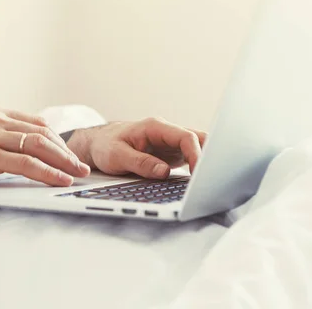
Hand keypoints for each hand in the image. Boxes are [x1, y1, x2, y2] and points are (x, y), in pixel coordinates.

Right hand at [0, 106, 90, 186]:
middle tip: (81, 167)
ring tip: (77, 175)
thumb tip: (21, 150)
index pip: (37, 124)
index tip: (69, 154)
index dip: (57, 140)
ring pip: (39, 145)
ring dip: (63, 162)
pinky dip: (47, 172)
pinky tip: (59, 181)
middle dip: (65, 152)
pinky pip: (26, 163)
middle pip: (43, 133)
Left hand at [66, 117, 205, 178]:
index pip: (186, 136)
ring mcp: (171, 143)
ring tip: (210, 182)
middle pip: (198, 139)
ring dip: (205, 162)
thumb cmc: (105, 146)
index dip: (197, 154)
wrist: (99, 143)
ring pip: (198, 148)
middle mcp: (167, 133)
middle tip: (212, 178)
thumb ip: (140, 163)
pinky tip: (201, 182)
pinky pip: (191, 158)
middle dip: (209, 157)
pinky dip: (198, 168)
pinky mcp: (171, 154)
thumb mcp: (116, 156)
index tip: (199, 173)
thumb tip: (164, 172)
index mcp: (155, 127)